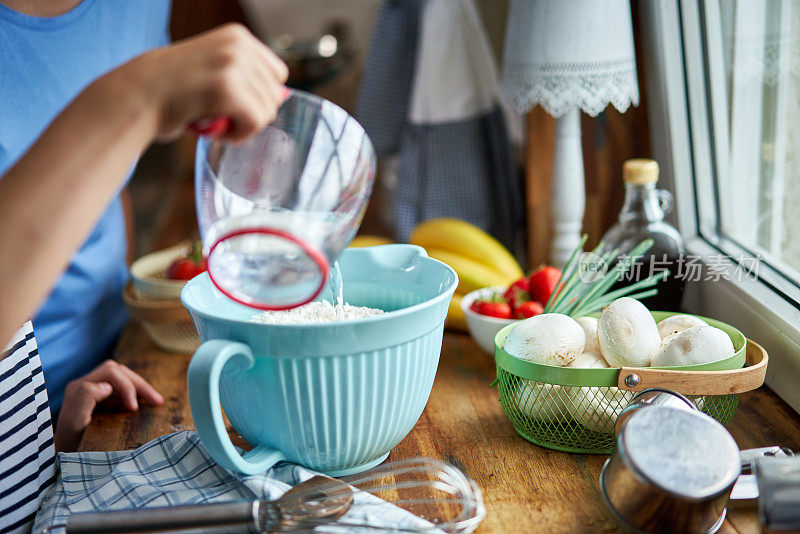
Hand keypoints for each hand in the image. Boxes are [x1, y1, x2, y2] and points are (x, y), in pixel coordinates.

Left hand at [55, 360, 163, 451]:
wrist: (64, 456)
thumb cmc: (69, 443)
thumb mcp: (73, 422)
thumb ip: (85, 397)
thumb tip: (107, 386)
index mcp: (80, 386)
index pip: (111, 372)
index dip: (127, 386)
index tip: (134, 409)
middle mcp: (87, 384)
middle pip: (120, 372)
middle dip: (140, 385)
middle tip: (157, 401)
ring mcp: (94, 391)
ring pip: (123, 378)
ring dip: (140, 388)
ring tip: (156, 401)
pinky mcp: (101, 399)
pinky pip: (122, 388)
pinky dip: (136, 393)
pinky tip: (145, 403)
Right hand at [117, 23, 288, 142]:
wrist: (136, 96)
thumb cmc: (173, 90)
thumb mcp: (214, 70)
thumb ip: (246, 77)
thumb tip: (284, 95)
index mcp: (238, 36)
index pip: (277, 74)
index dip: (258, 96)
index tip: (231, 103)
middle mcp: (238, 45)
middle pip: (274, 95)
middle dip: (251, 113)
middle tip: (220, 115)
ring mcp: (233, 65)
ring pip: (266, 111)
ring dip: (242, 126)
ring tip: (214, 122)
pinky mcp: (227, 89)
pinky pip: (254, 123)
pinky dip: (239, 136)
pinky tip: (216, 130)